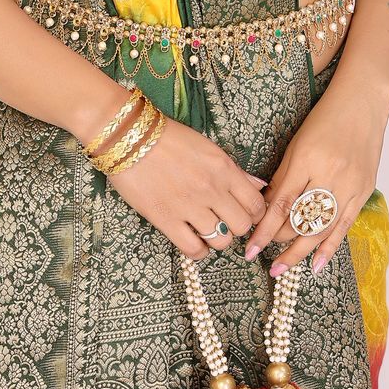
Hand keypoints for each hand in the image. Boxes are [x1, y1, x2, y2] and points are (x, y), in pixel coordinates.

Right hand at [103, 111, 268, 259]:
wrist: (130, 138)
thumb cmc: (169, 139)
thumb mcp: (208, 148)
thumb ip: (235, 171)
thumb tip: (259, 185)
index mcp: (224, 169)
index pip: (256, 204)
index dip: (254, 214)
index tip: (244, 214)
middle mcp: (212, 189)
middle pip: (243, 226)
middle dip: (237, 227)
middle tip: (224, 222)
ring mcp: (189, 206)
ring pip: (222, 241)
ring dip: (217, 239)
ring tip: (206, 231)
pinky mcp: (166, 220)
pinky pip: (193, 249)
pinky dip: (198, 250)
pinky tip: (192, 240)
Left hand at [242, 76, 388, 275]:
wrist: (363, 103)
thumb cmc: (325, 119)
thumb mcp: (297, 144)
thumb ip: (283, 177)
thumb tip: (266, 209)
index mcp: (307, 159)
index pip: (282, 204)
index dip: (264, 230)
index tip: (250, 248)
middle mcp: (330, 174)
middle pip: (301, 220)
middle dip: (279, 241)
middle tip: (263, 256)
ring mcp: (350, 185)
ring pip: (322, 229)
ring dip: (300, 253)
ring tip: (282, 269)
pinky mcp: (364, 190)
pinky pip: (344, 226)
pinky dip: (329, 247)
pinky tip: (316, 265)